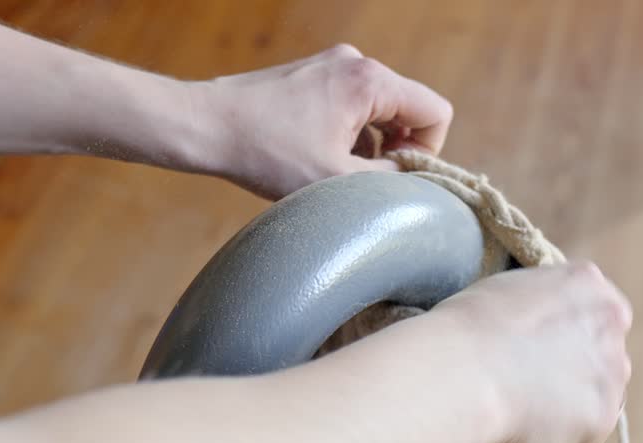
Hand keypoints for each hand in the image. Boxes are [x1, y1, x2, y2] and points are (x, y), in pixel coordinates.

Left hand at [181, 44, 452, 199]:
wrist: (207, 127)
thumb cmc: (267, 153)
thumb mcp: (338, 180)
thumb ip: (390, 180)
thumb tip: (412, 179)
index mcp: (370, 81)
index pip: (435, 112)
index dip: (426, 151)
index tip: (396, 176)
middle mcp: (356, 62)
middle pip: (408, 108)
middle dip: (397, 148)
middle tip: (366, 179)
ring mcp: (332, 64)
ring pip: (380, 109)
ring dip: (370, 143)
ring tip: (336, 170)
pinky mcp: (312, 75)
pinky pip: (352, 104)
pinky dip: (347, 133)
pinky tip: (318, 156)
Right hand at [436, 261, 632, 442]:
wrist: (463, 369)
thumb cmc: (469, 329)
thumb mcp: (512, 291)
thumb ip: (542, 307)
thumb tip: (541, 332)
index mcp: (588, 284)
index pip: (597, 314)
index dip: (568, 337)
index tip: (542, 352)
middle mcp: (611, 324)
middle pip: (604, 356)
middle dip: (576, 372)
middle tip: (530, 385)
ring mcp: (612, 372)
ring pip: (598, 397)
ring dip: (571, 407)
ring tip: (522, 409)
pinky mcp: (603, 418)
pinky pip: (583, 436)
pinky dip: (558, 441)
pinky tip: (523, 428)